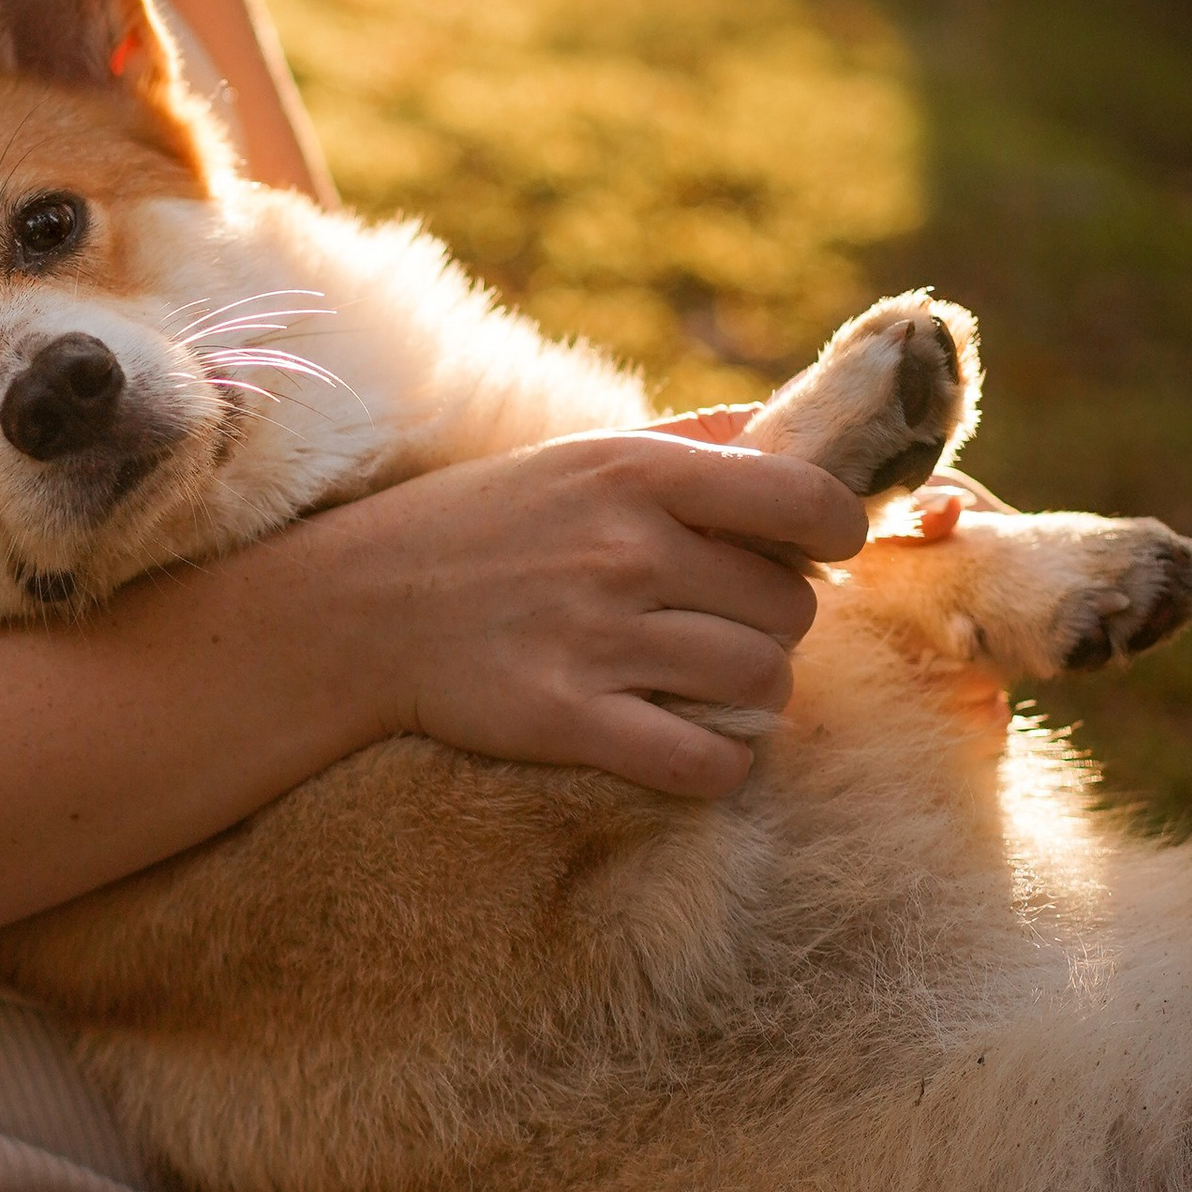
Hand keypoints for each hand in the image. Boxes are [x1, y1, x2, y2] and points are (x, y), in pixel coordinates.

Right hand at [331, 430, 868, 803]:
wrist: (353, 609)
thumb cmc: (481, 525)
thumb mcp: (580, 456)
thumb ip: (693, 441)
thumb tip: (802, 427)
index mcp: (636, 473)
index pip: (807, 499)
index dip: (838, 531)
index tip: (821, 550)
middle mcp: (625, 549)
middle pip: (788, 607)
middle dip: (772, 623)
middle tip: (721, 624)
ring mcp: (595, 636)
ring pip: (760, 683)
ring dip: (752, 695)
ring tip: (708, 684)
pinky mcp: (565, 718)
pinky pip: (704, 761)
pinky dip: (718, 764)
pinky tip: (692, 748)